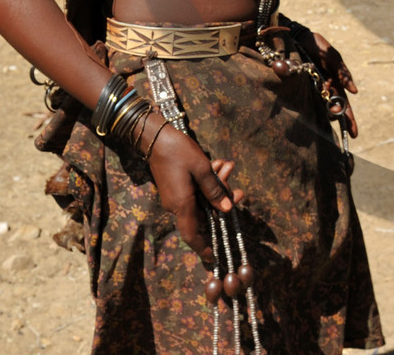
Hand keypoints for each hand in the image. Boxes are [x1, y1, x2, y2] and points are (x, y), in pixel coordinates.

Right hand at [147, 124, 240, 261]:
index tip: (215, 257)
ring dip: (217, 185)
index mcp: (181, 205)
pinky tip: (217, 164)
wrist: (155, 137)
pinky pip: (195, 190)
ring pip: (202, 199)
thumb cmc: (178, 152)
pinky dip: (207, 181)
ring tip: (228, 166)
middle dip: (222, 200)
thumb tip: (226, 209)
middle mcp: (176, 205)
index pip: (192, 235)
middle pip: (204, 213)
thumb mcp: (202, 169)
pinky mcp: (175, 187)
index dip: (203, 248)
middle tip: (238, 189)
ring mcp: (175, 196)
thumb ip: (214, 190)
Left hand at [303, 29, 359, 138]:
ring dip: (327, 110)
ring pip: (321, 105)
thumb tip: (355, 92)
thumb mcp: (333, 56)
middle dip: (340, 119)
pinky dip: (312, 105)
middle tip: (344, 130)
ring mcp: (312, 88)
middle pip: (334, 108)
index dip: (349, 119)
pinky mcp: (300, 86)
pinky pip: (307, 99)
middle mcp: (324, 88)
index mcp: (334, 82)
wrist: (297, 36)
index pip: (344, 103)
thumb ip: (343, 72)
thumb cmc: (317, 46)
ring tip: (329, 111)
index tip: (354, 134)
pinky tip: (312, 113)